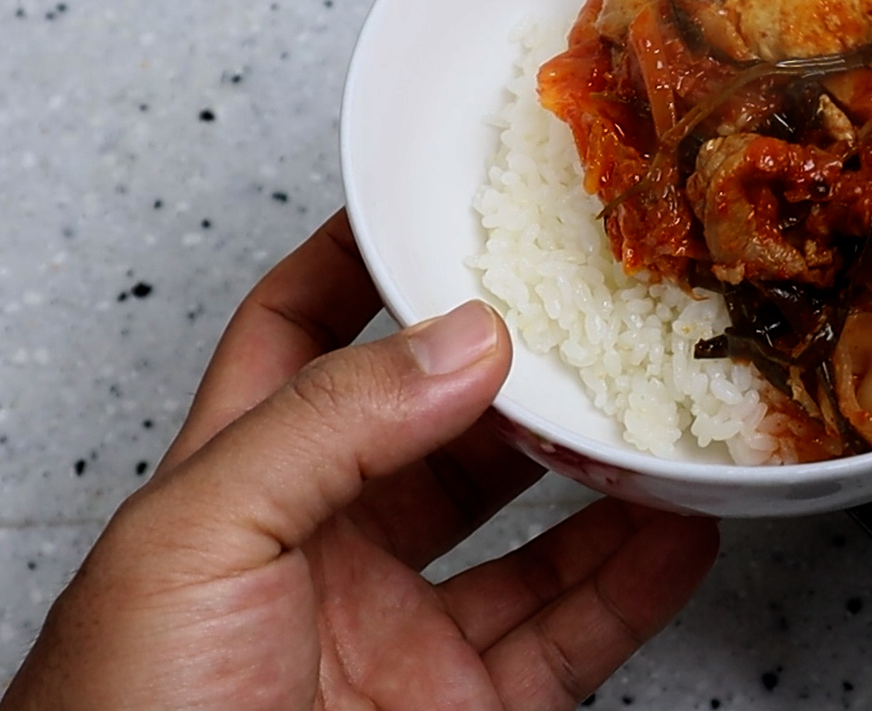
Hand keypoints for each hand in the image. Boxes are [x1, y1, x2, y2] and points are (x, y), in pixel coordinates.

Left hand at [1, 212, 717, 710]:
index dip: (368, 267)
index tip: (445, 209)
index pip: (304, 339)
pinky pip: (574, 634)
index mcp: (237, 488)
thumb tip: (457, 340)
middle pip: (446, 430)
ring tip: (661, 416)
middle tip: (596, 314)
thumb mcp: (192, 539)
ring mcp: (401, 636)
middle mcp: (327, 552)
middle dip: (522, 371)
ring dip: (604, 476)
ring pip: (531, 533)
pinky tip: (679, 534)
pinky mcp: (467, 710)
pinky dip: (639, 583)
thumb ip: (324, 424)